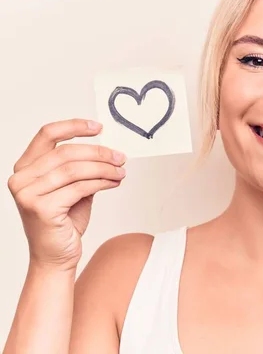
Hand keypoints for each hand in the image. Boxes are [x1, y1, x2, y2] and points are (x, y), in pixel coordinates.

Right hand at [7, 119, 126, 270]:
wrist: (56, 257)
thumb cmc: (64, 222)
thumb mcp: (73, 188)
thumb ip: (82, 168)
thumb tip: (109, 152)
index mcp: (25, 168)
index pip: (47, 135)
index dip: (74, 126)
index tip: (98, 127)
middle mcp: (21, 178)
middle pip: (66, 152)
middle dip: (98, 153)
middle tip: (120, 157)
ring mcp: (28, 194)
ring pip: (74, 169)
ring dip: (103, 168)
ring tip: (121, 171)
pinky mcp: (41, 208)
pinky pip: (79, 187)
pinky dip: (102, 182)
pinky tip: (114, 183)